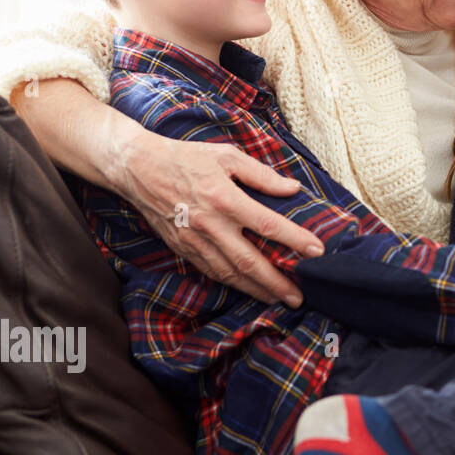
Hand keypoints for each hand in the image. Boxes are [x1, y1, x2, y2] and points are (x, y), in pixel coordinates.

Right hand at [108, 127, 324, 305]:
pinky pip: (211, 272)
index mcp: (224, 198)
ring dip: (256, 290)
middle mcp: (210, 224)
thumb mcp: (227, 155)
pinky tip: (249, 289)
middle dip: (277, 282)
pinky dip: (232, 284)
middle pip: (249, 261)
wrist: (138, 169)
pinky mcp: (182, 249)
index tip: (317, 251)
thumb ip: (262, 174)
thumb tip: (292, 188)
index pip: (267, 224)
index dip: (294, 239)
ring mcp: (194, 240)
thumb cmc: (186, 158)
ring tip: (280, 299)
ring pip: (229, 273)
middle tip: (300, 296)